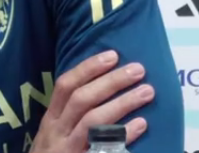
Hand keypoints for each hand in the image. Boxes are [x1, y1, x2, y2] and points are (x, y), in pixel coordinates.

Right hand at [30, 51, 153, 152]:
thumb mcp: (53, 138)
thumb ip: (69, 118)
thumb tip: (100, 89)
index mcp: (50, 122)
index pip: (65, 86)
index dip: (88, 68)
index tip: (112, 55)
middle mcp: (56, 134)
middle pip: (82, 100)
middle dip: (111, 81)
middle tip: (138, 69)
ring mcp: (68, 151)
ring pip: (93, 122)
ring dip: (122, 103)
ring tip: (147, 92)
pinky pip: (103, 149)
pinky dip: (123, 136)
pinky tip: (141, 125)